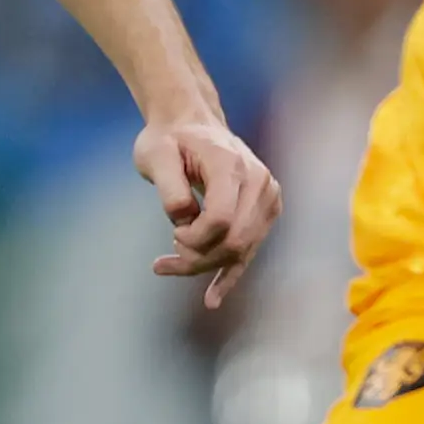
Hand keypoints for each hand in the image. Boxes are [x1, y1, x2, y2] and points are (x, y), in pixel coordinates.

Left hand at [136, 114, 279, 306]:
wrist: (190, 124)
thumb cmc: (169, 140)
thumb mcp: (155, 155)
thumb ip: (169, 187)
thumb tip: (183, 220)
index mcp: (231, 164)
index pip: (221, 219)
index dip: (194, 239)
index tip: (172, 235)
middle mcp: (258, 180)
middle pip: (234, 240)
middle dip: (199, 259)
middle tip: (165, 259)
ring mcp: (267, 196)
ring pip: (241, 250)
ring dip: (206, 267)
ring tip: (169, 264)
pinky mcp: (266, 210)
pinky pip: (249, 250)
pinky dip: (230, 275)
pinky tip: (212, 298)